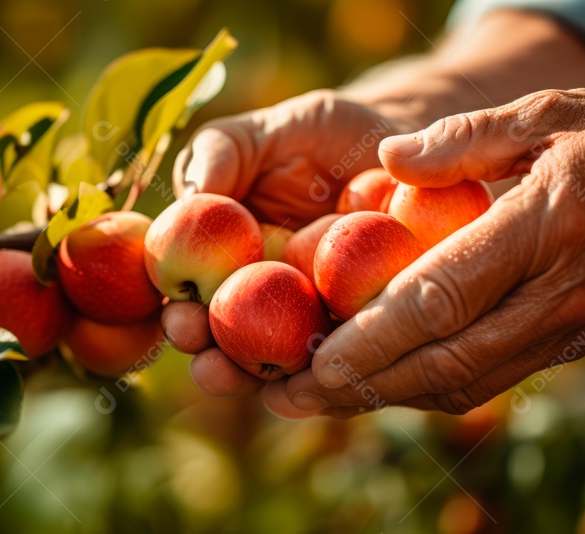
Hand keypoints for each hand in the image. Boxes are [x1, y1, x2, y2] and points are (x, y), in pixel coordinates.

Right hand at [165, 89, 415, 401]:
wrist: (407, 156)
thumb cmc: (323, 138)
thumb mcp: (269, 130)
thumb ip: (221, 151)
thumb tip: (192, 193)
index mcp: (220, 259)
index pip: (187, 293)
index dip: (177, 309)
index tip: (178, 316)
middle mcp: (258, 301)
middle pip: (228, 343)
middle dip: (212, 359)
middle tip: (209, 358)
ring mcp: (310, 325)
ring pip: (280, 366)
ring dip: (261, 381)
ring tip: (254, 380)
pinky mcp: (362, 337)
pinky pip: (345, 363)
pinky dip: (332, 381)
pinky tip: (323, 386)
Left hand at [271, 88, 584, 416]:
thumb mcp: (547, 114)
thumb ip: (465, 138)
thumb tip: (387, 164)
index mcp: (547, 229)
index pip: (448, 296)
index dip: (377, 334)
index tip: (317, 354)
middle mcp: (554, 296)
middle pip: (444, 359)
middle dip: (360, 385)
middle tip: (286, 393)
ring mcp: (563, 332)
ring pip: (460, 384)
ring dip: (382, 398)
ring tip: (312, 398)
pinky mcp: (563, 349)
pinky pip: (482, 382)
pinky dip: (422, 390)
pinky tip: (373, 385)